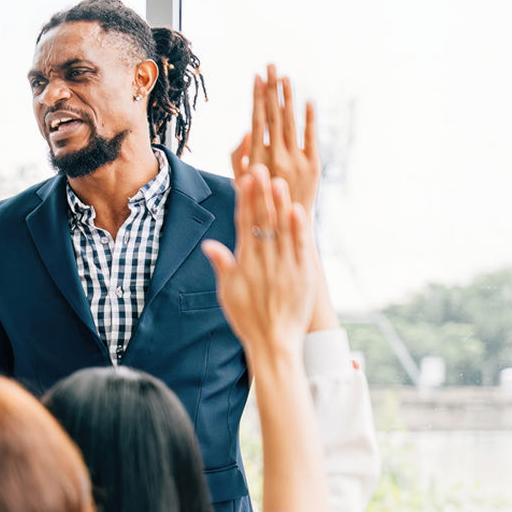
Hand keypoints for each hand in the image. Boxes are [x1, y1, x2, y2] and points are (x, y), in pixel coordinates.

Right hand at [201, 165, 315, 360]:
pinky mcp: (302, 275)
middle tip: (259, 168)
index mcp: (245, 263)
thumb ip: (222, 265)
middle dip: (260, 194)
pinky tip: (297, 211)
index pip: (244, 225)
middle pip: (262, 222)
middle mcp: (264, 262)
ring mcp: (284, 267)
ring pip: (281, 231)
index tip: (245, 179)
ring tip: (278, 181)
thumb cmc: (248, 319)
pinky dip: (298, 229)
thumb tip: (209, 245)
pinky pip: (300, 248)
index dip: (245, 200)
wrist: (273, 343)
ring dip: (279, 205)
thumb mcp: (228, 293)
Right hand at [230, 64, 318, 209]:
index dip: (257, 96)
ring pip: (292, 122)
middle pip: (274, 115)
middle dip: (272, 88)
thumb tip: (247, 131)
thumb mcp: (239, 183)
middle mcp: (277, 157)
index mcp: (257, 159)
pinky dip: (310, 119)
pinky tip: (308, 101)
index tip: (256, 76)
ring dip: (289, 97)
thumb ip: (238, 156)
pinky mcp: (314, 166)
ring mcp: (297, 161)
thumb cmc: (258, 205)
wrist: (286, 230)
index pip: (257, 119)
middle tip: (271, 65)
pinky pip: (312, 137)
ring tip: (286, 76)